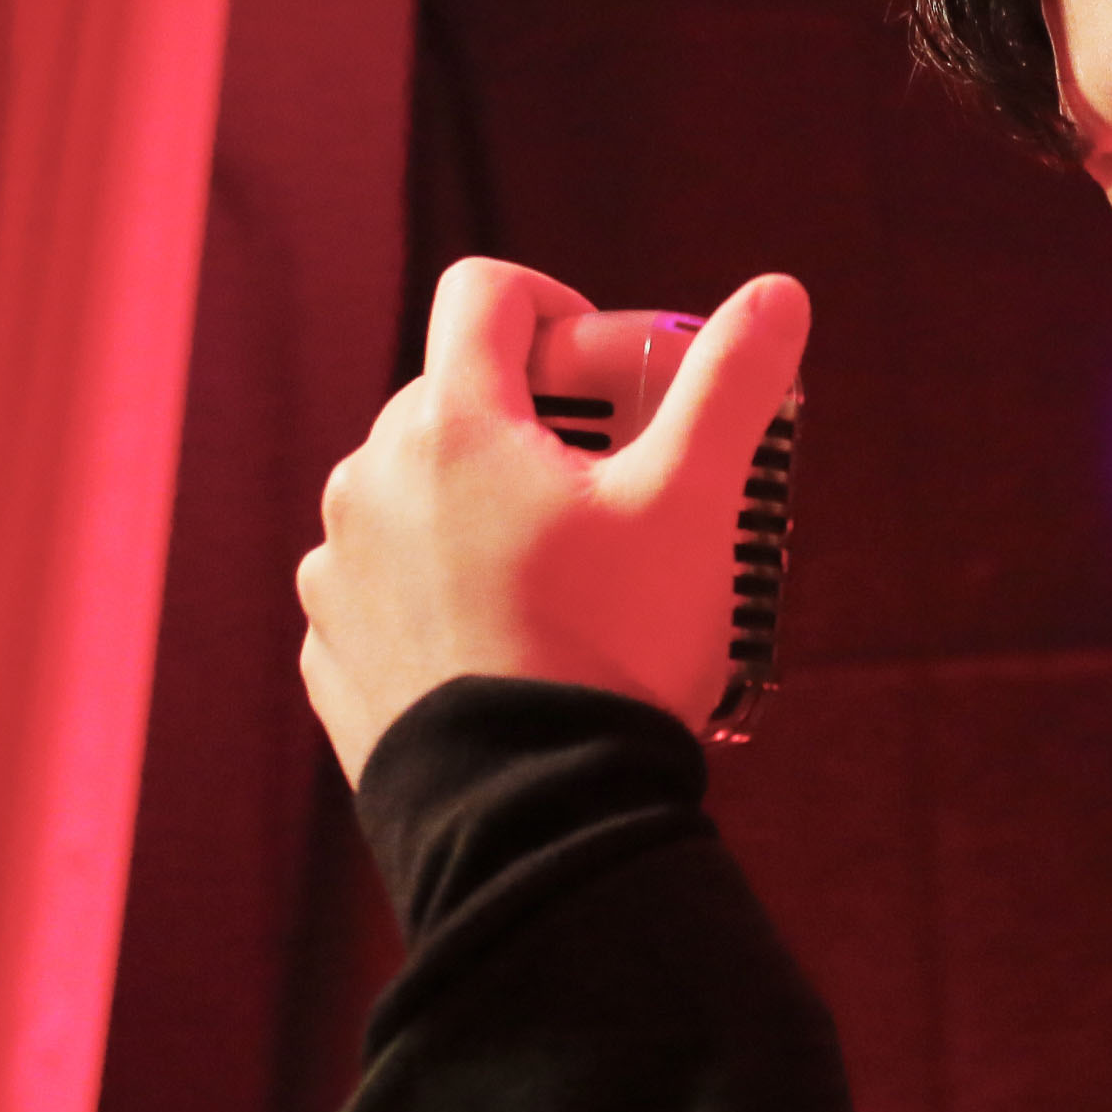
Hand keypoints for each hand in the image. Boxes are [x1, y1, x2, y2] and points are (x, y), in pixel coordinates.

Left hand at [296, 256, 812, 783]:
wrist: (532, 818)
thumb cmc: (615, 646)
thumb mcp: (695, 505)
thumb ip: (732, 384)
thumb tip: (779, 293)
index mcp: (448, 426)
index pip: (486, 294)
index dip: (557, 304)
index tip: (608, 367)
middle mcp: (368, 483)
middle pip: (451, 397)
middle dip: (533, 419)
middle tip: (611, 485)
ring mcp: (338, 571)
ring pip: (413, 493)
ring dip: (480, 503)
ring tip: (561, 573)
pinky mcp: (332, 649)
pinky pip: (386, 583)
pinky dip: (440, 586)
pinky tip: (508, 636)